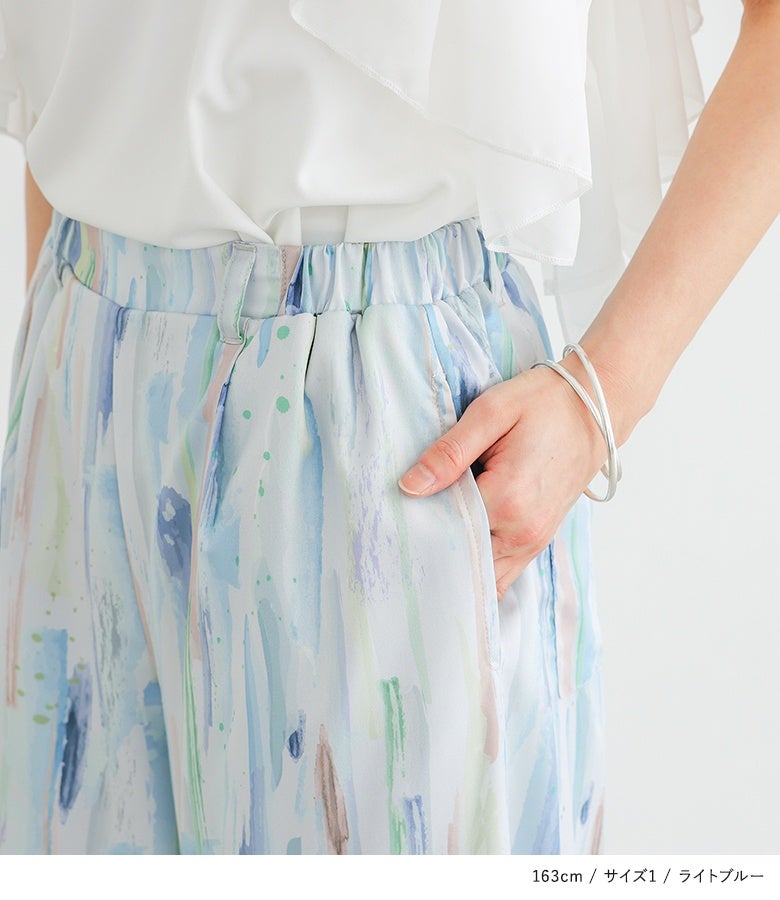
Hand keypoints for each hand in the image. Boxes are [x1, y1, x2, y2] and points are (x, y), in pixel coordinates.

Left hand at [397, 359, 611, 600]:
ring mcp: (533, 541)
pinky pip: (501, 573)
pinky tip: (457, 542)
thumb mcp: (492, 412)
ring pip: (481, 575)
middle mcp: (522, 531)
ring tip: (430, 535)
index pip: (444, 529)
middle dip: (432, 546)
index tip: (397, 511)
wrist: (596, 407)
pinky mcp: (538, 541)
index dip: (417, 520)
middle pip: (460, 558)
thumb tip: (409, 487)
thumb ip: (449, 452)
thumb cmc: (545, 403)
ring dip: (455, 560)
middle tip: (407, 527)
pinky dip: (478, 564)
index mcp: (507, 499)